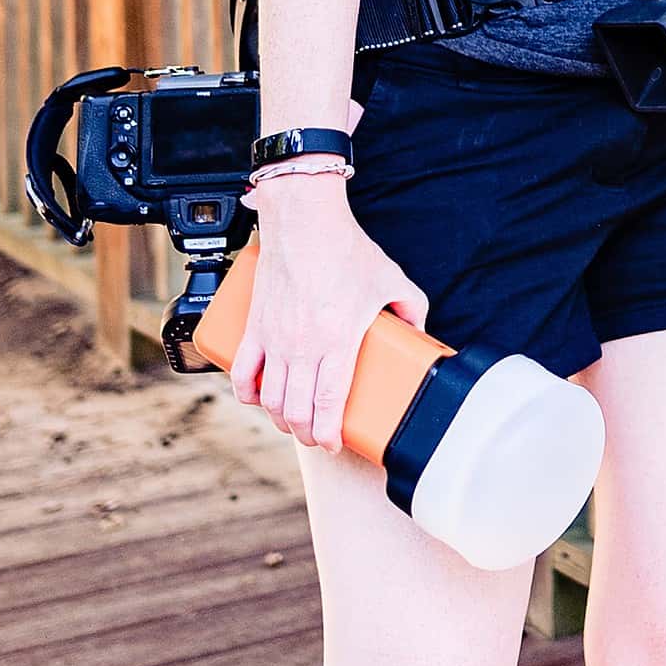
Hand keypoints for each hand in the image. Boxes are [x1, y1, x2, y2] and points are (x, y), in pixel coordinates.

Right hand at [228, 175, 429, 453]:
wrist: (304, 220)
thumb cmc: (347, 248)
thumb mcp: (392, 280)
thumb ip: (412, 309)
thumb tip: (423, 333)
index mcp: (337, 339)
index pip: (329, 403)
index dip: (329, 433)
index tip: (334, 444)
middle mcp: (302, 345)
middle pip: (296, 409)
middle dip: (306, 433)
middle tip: (316, 437)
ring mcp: (274, 338)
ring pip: (269, 397)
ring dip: (280, 419)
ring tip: (293, 422)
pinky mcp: (254, 326)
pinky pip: (241, 372)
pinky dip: (247, 394)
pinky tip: (258, 400)